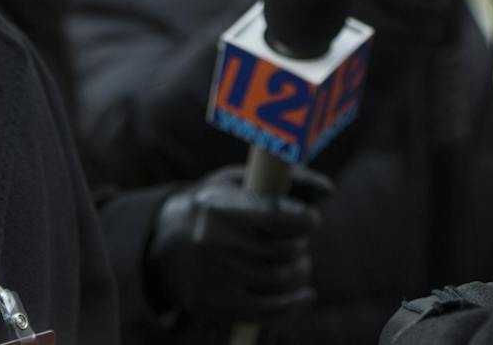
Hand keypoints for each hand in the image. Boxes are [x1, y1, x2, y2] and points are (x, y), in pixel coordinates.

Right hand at [144, 164, 331, 325]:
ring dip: (300, 272)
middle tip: (299, 241)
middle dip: (301, 245)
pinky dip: (294, 304)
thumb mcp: (238, 183)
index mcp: (218, 207)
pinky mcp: (214, 306)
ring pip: (281, 281)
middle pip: (284, 251)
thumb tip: (328, 189)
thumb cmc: (213, 208)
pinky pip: (269, 310)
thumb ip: (286, 182)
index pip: (276, 216)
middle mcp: (213, 243)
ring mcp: (213, 277)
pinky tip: (304, 296)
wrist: (163, 246)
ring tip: (298, 264)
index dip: (304, 219)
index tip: (310, 218)